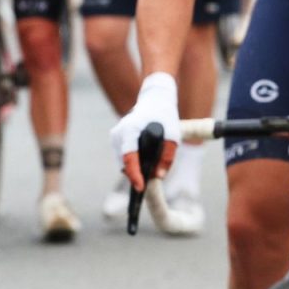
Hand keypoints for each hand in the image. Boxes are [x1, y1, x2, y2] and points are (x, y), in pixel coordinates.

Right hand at [109, 73, 178, 190]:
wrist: (155, 100)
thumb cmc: (165, 117)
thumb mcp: (172, 136)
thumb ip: (167, 156)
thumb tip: (158, 176)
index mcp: (130, 130)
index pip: (129, 157)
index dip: (135, 174)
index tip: (140, 187)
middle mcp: (118, 133)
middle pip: (124, 162)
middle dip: (135, 174)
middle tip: (147, 184)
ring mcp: (115, 136)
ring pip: (122, 160)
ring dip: (133, 168)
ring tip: (146, 175)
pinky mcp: (116, 138)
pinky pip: (122, 155)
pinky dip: (131, 162)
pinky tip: (141, 165)